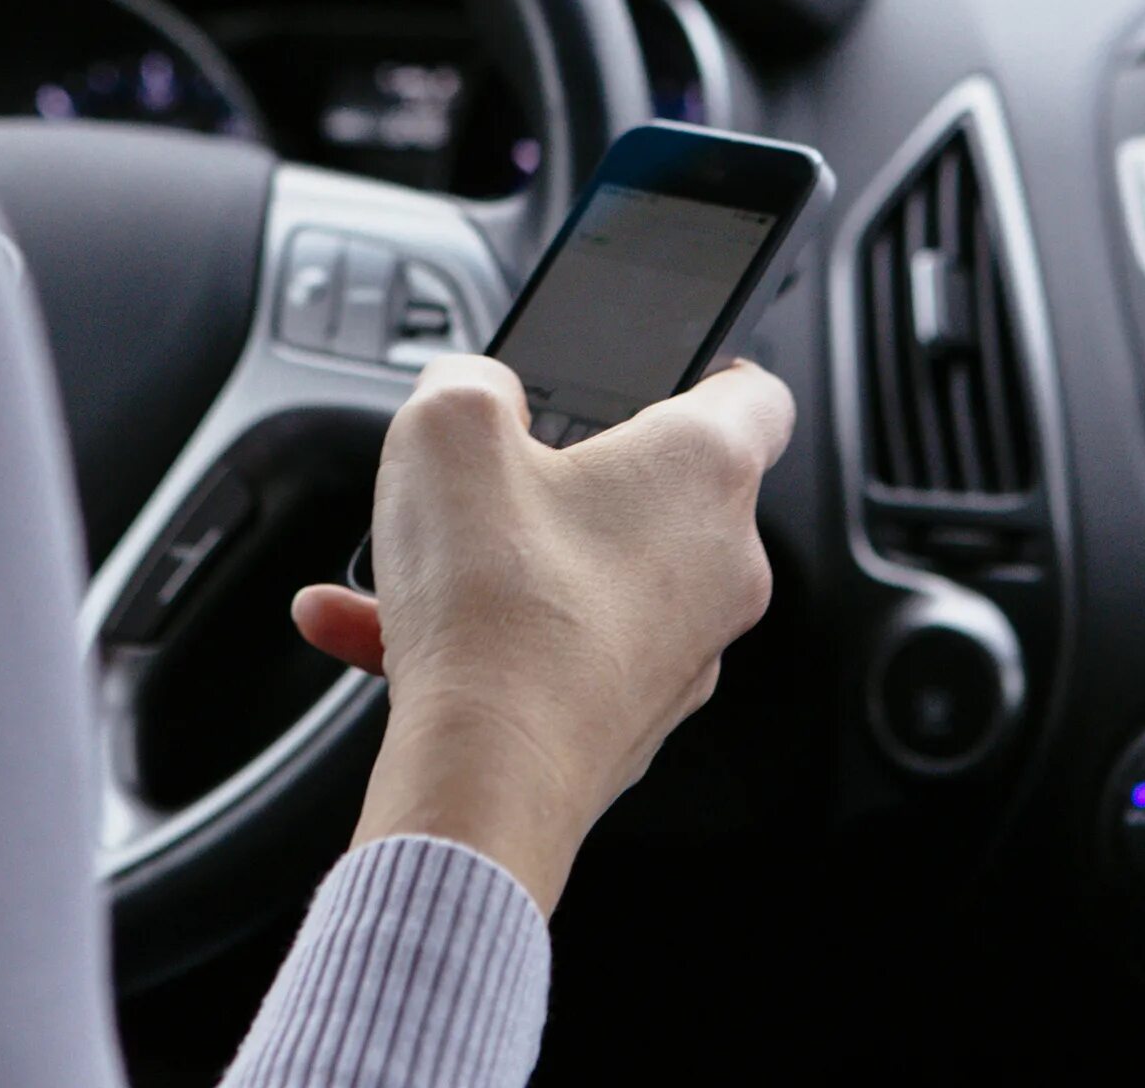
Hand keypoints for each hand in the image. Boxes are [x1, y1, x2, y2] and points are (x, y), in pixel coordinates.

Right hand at [290, 354, 792, 913]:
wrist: (487, 775)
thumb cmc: (494, 605)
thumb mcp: (448, 427)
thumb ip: (467, 380)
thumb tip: (474, 391)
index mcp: (705, 469)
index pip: (758, 393)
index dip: (703, 368)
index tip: (657, 375)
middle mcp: (719, 561)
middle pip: (654, 490)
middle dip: (564, 478)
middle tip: (493, 475)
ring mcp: (684, 648)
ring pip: (589, 575)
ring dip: (502, 562)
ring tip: (408, 564)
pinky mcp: (636, 715)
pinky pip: (560, 649)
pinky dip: (488, 636)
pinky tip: (386, 634)